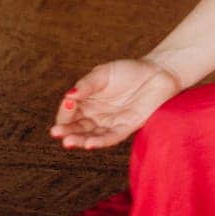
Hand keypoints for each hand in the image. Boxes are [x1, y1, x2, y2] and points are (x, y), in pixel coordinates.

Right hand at [49, 59, 182, 149]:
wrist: (157, 72)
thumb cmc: (128, 71)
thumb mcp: (103, 74)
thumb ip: (86, 85)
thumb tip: (68, 96)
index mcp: (85, 103)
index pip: (69, 112)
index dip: (65, 111)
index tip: (67, 103)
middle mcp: (95, 117)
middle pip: (77, 128)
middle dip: (66, 132)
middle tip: (57, 133)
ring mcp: (110, 124)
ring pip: (91, 136)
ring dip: (79, 140)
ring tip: (68, 142)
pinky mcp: (126, 127)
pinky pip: (111, 137)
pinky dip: (100, 141)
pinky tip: (89, 144)